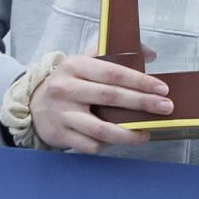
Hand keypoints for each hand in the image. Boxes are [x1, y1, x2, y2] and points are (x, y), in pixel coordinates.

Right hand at [29, 53, 170, 152]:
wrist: (33, 104)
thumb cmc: (69, 82)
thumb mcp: (86, 61)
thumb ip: (116, 53)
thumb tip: (150, 53)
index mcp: (75, 66)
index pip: (113, 72)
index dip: (140, 81)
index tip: (162, 88)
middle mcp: (66, 88)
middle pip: (110, 97)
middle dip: (142, 103)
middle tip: (165, 108)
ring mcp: (62, 114)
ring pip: (101, 129)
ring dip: (128, 134)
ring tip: (146, 133)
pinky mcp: (60, 135)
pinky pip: (90, 144)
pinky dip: (109, 144)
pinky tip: (120, 140)